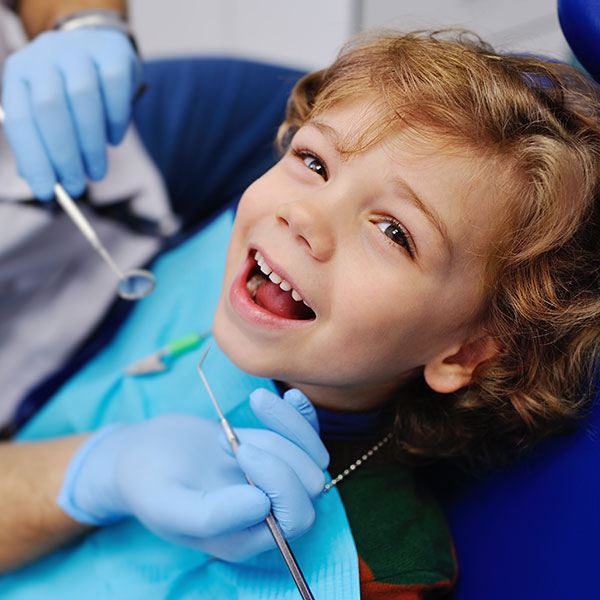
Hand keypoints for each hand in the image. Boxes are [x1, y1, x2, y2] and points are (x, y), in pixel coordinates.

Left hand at [2, 28, 139, 199]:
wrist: (99, 48)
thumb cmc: (70, 91)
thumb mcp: (48, 113)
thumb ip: (41, 142)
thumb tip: (40, 183)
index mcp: (20, 73)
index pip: (20, 119)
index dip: (33, 159)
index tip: (46, 192)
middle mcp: (44, 55)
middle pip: (50, 108)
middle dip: (64, 155)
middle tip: (76, 187)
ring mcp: (79, 49)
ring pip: (83, 99)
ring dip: (91, 145)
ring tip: (97, 172)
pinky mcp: (113, 51)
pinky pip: (115, 89)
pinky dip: (116, 122)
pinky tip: (114, 140)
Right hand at [59, 388, 328, 561]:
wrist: (143, 454)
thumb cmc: (148, 484)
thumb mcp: (167, 505)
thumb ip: (211, 516)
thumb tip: (263, 506)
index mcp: (248, 537)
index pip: (296, 516)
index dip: (280, 482)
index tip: (241, 450)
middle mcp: (269, 513)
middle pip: (310, 483)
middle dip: (278, 451)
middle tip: (227, 439)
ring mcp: (274, 480)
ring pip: (312, 455)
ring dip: (285, 426)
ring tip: (241, 417)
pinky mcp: (274, 451)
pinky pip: (307, 434)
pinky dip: (303, 414)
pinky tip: (290, 395)